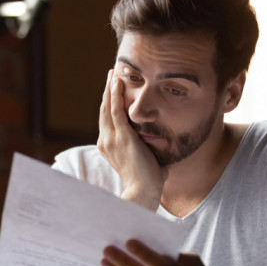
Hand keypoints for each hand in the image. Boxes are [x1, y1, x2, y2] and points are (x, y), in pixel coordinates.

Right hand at [97, 69, 167, 210]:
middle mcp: (106, 140)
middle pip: (104, 109)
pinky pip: (116, 110)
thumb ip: (150, 150)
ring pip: (108, 106)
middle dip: (108, 91)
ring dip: (110, 88)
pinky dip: (115, 94)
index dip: (109, 103)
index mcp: (109, 146)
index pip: (108, 119)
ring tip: (113, 72)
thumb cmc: (148, 181)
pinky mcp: (121, 136)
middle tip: (111, 74)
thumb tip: (162, 144)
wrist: (143, 193)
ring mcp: (112, 138)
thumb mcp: (146, 159)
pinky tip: (117, 81)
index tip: (113, 89)